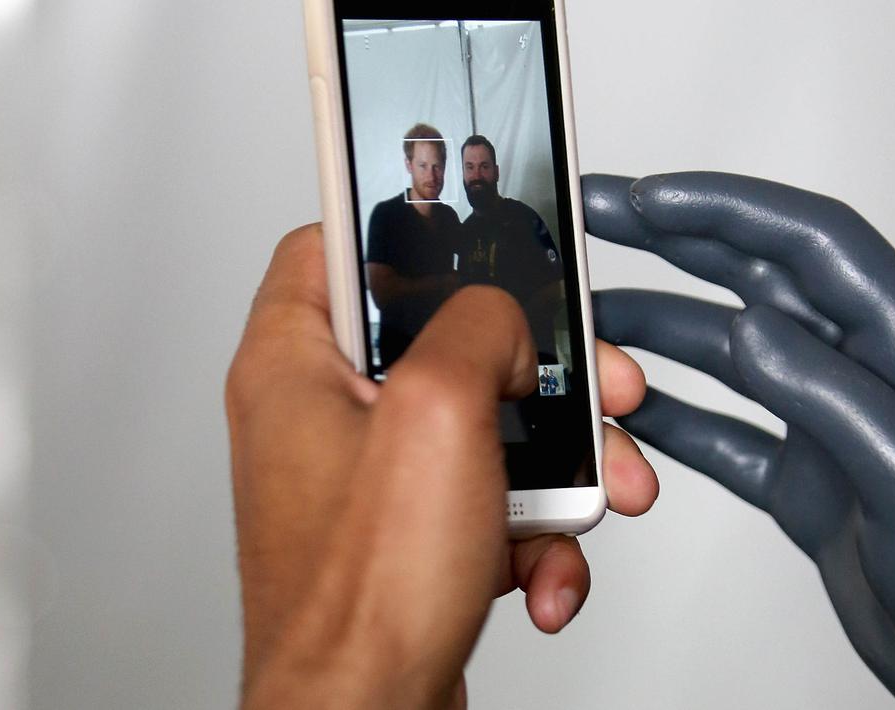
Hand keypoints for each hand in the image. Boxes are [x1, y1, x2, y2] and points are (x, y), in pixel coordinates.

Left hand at [226, 225, 654, 708]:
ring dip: (560, 467)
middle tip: (597, 385)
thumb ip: (478, 325)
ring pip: (490, 431)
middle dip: (541, 375)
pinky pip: (495, 505)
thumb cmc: (364, 595)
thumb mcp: (439, 414)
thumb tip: (504, 323)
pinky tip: (544, 573)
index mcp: (295, 367)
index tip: (469, 231)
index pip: (329, 246)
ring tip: (599, 495)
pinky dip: (537, 536)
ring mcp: (372, 484)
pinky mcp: (413, 539)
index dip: (400, 229)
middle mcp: (326, 420)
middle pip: (448, 346)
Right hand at [585, 172, 894, 709]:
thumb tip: (750, 329)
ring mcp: (831, 424)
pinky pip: (725, 433)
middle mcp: (865, 370)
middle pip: (760, 278)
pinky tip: (627, 408)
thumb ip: (831, 398)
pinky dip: (674, 418)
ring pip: (730, 354)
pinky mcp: (806, 479)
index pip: (816, 243)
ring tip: (592, 317)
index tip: (654, 199)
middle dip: (677, 240)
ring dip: (662, 329)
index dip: (732, 209)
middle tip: (600, 215)